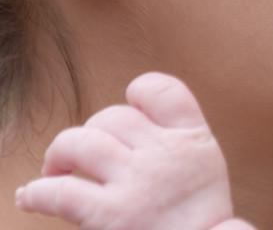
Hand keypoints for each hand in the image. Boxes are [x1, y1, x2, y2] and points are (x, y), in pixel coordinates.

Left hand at [15, 72, 255, 229]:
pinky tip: (31, 197)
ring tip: (55, 171)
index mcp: (191, 139)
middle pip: (112, 116)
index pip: (160, 90)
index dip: (137, 94)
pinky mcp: (109, 215)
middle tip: (84, 158)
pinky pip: (59, 191)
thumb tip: (132, 118)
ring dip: (58, 154)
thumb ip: (176, 139)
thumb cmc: (199, 219)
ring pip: (79, 142)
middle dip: (91, 133)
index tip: (130, 113)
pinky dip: (37, 193)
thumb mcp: (205, 166)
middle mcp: (163, 154)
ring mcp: (136, 182)